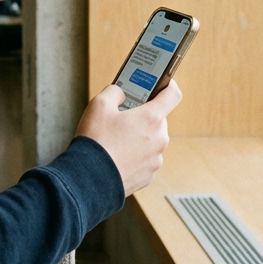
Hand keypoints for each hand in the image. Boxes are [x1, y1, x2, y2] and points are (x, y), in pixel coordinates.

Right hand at [75, 81, 181, 195]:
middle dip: (143, 116)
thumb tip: (121, 93)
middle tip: (124, 116)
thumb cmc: (96, 141)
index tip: (163, 84)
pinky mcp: (149, 175)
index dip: (168, 86)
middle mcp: (159, 139)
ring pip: (151, 140)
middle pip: (158, 119)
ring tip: (116, 140)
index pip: (172, 95)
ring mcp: (155, 159)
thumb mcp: (99, 105)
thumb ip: (114, 91)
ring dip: (139, 137)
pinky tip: (117, 155)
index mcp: (151, 118)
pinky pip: (146, 158)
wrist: (90, 179)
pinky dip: (135, 155)